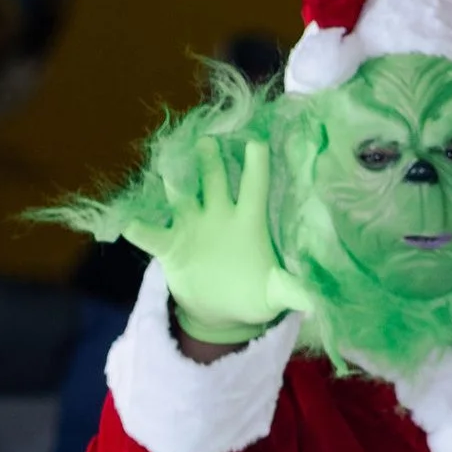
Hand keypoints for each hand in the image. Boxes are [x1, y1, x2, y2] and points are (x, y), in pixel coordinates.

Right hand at [143, 132, 304, 343]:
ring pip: (180, 194)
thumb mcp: (276, 294)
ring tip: (165, 162)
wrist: (219, 311)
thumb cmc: (253, 294)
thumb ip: (295, 291)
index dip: (256, 165)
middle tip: (205, 139)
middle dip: (208, 159)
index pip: (255, 186)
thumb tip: (322, 302)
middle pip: (214, 179)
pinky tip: (130, 222)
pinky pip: (152, 234)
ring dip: (173, 180)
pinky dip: (140, 228)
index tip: (256, 143)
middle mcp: (219, 214)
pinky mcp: (170, 244)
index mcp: (249, 220)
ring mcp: (191, 225)